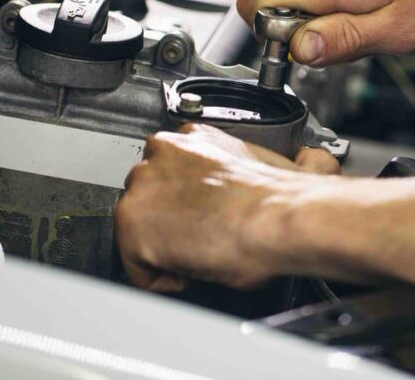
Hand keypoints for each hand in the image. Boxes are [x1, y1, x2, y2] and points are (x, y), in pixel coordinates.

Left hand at [115, 124, 338, 291]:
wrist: (280, 217)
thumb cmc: (278, 199)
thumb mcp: (250, 164)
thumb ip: (225, 170)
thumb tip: (237, 185)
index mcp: (193, 136)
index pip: (169, 168)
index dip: (185, 199)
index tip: (200, 214)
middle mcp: (162, 153)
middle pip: (148, 192)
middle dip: (170, 219)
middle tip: (200, 236)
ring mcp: (144, 187)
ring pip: (137, 225)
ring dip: (162, 244)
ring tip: (197, 253)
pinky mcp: (134, 225)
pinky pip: (136, 265)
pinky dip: (158, 277)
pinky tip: (189, 271)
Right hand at [236, 0, 414, 65]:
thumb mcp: (396, 30)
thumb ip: (342, 41)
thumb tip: (299, 51)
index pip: (253, 8)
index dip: (271, 41)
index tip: (305, 56)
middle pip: (276, 12)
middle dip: (305, 39)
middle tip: (353, 44)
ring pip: (301, 8)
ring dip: (329, 28)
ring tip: (375, 26)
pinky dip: (342, 14)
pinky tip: (378, 13)